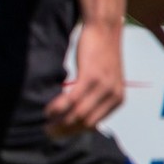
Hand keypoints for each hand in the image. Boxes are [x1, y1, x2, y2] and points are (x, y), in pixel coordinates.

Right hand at [46, 20, 123, 138]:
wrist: (105, 30)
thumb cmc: (101, 53)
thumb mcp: (105, 79)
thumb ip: (97, 96)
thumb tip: (77, 112)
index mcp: (118, 100)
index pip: (93, 125)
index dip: (74, 131)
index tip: (58, 133)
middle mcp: (113, 96)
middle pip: (85, 123)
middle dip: (65, 130)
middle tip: (48, 131)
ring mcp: (103, 87)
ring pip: (78, 114)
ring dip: (59, 121)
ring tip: (45, 123)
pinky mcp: (91, 77)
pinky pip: (72, 99)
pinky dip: (57, 107)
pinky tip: (48, 110)